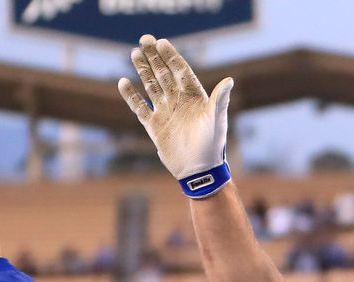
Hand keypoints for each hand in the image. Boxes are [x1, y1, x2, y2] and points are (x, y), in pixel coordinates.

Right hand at [117, 34, 232, 185]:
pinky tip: (124, 82)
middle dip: (154, 57)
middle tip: (144, 39)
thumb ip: (220, 100)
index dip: (171, 56)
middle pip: (164, 74)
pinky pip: (140, 107)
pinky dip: (132, 96)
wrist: (198, 170)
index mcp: (195, 97)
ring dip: (144, 70)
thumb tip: (229, 80)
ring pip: (152, 86)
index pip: (181, 71)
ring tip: (134, 54)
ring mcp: (166, 112)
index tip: (161, 42)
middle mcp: (179, 101)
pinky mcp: (154, 126)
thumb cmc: (212, 145)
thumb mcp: (216, 121)